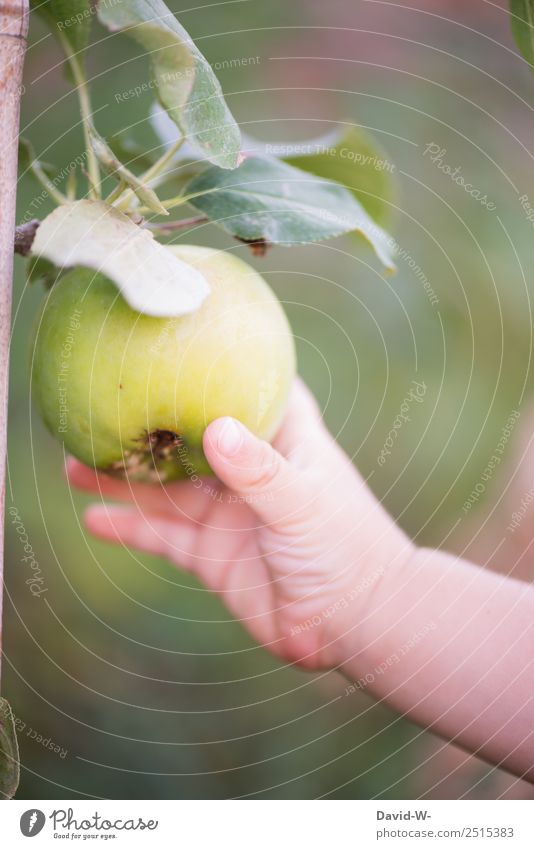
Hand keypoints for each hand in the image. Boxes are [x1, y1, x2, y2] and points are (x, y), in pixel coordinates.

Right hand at [67, 378, 411, 669]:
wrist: (353, 623)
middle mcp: (248, 470)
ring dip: (123, 479)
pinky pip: (162, 535)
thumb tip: (215, 428)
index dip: (217, 365)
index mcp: (281, 439)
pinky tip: (94, 519)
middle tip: (97, 411)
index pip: (249, 388)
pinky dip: (130, 527)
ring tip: (73, 466)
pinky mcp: (212, 553)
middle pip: (187, 439)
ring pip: (165, 489)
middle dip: (146, 427)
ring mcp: (227, 512)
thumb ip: (259, 471)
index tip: (176, 339)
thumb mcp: (303, 502)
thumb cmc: (346, 548)